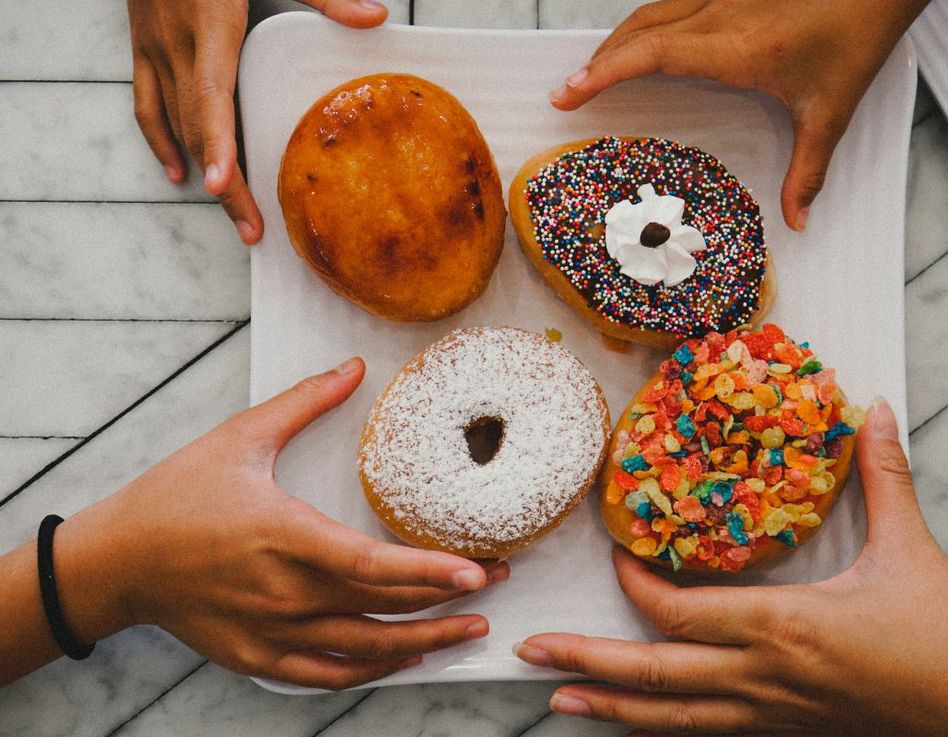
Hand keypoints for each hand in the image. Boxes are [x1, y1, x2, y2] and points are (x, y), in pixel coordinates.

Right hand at [56, 357, 504, 689]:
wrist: (117, 561)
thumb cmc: (176, 497)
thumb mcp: (240, 437)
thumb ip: (304, 402)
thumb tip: (354, 367)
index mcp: (284, 536)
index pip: (370, 564)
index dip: (429, 572)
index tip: (476, 572)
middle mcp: (283, 593)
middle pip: (383, 608)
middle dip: (449, 600)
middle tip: (496, 581)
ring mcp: (271, 632)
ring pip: (365, 648)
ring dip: (424, 641)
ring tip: (472, 629)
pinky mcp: (258, 656)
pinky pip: (328, 673)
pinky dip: (372, 669)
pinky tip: (405, 656)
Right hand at [126, 0, 388, 243]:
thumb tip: (376, 15)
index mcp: (212, 25)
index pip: (210, 96)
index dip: (216, 144)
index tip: (221, 186)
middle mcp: (177, 43)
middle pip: (197, 128)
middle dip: (223, 184)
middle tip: (252, 231)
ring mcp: (153, 45)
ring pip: (171, 122)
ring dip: (199, 171)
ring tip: (230, 215)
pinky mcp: (142, 42)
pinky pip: (145, 102)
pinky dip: (161, 139)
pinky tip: (180, 171)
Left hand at [514, 399, 947, 736]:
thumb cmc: (947, 641)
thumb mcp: (913, 551)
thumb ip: (885, 477)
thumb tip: (873, 409)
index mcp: (784, 626)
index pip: (681, 612)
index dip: (636, 586)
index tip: (613, 554)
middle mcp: (762, 676)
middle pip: (654, 674)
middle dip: (584, 660)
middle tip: (526, 648)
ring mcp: (769, 713)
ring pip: (671, 717)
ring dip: (609, 706)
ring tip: (556, 698)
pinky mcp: (784, 729)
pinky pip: (706, 732)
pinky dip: (658, 727)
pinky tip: (633, 722)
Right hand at [548, 0, 928, 231]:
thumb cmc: (856, 36)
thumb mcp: (831, 110)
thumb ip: (809, 170)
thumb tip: (797, 220)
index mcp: (734, 47)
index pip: (650, 53)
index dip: (603, 72)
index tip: (569, 92)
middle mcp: (718, 13)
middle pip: (637, 31)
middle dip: (597, 62)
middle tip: (568, 92)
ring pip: (650, 12)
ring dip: (617, 41)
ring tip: (595, 72)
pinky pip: (669, 4)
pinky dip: (643, 27)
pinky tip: (640, 44)